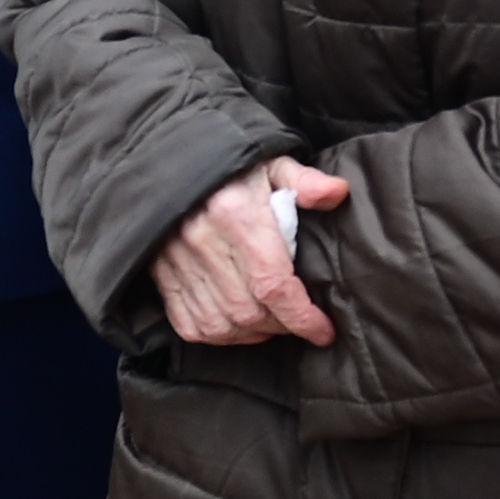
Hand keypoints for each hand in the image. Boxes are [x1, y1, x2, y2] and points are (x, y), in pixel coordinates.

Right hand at [154, 160, 350, 348]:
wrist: (172, 164)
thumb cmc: (232, 168)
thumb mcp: (271, 164)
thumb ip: (304, 181)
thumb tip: (338, 193)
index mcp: (236, 214)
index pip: (273, 283)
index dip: (302, 316)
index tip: (324, 330)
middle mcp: (203, 242)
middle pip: (248, 311)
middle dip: (282, 326)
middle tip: (300, 320)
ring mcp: (177, 262)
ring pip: (220, 325)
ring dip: (253, 334)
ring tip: (274, 323)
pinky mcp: (162, 275)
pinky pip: (190, 325)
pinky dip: (219, 335)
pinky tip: (239, 325)